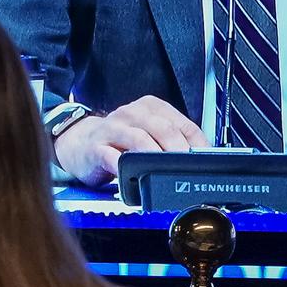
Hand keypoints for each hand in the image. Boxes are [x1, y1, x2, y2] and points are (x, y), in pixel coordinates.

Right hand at [54, 94, 207, 186]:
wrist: (80, 143)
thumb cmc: (120, 140)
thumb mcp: (148, 133)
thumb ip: (171, 142)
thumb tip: (201, 160)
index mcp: (150, 107)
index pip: (183, 123)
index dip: (198, 144)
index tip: (207, 161)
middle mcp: (132, 114)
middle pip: (163, 129)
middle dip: (179, 150)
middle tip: (189, 169)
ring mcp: (113, 129)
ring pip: (140, 139)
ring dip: (156, 157)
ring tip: (166, 172)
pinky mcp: (96, 148)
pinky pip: (112, 157)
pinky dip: (125, 168)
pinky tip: (134, 178)